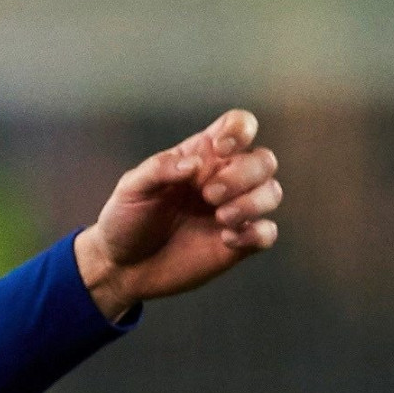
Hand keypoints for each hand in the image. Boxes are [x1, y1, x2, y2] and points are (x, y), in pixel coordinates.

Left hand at [74, 109, 282, 318]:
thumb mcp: (131, 188)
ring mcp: (234, 210)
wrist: (121, 267)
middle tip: (208, 194)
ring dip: (252, 202)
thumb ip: (159, 169)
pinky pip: (268, 232)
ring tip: (220, 217)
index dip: (240, 130)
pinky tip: (227, 239)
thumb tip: (195, 163)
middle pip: (264, 160)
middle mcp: (224, 179)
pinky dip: (255, 233)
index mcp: (202, 156)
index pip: (239, 126)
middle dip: (243, 174)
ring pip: (271, 192)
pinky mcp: (238, 243)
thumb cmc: (125, 220)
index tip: (219, 148)